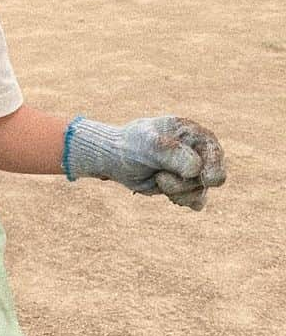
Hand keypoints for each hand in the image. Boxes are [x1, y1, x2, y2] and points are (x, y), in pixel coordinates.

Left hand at [64, 116, 225, 209]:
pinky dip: (179, 199)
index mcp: (197, 134)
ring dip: (175, 190)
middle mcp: (201, 152)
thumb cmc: (133, 145)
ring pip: (201, 192)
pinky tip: (163, 188)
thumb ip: (172, 153)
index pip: (216, 153)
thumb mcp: (148, 144)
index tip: (193, 175)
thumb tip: (197, 170)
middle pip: (212, 177)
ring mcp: (197, 171)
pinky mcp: (189, 187)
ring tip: (158, 177)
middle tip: (161, 176)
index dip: (209, 168)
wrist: (118, 159)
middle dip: (184, 182)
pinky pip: (196, 202)